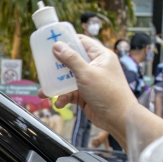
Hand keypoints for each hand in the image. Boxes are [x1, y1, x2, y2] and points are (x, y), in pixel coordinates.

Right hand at [38, 35, 162, 148]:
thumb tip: (57, 46)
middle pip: (72, 61)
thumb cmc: (108, 93)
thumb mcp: (86, 73)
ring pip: (69, 79)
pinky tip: (59, 103)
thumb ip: (71, 59)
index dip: (67, 41)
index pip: (82, 43)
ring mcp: (91, 82)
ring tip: (44, 92)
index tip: (52, 42)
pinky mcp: (86, 95)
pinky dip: (64, 98)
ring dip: (57, 86)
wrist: (118, 119)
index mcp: (100, 57)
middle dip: (57, 67)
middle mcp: (96, 67)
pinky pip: (71, 93)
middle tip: (44, 67)